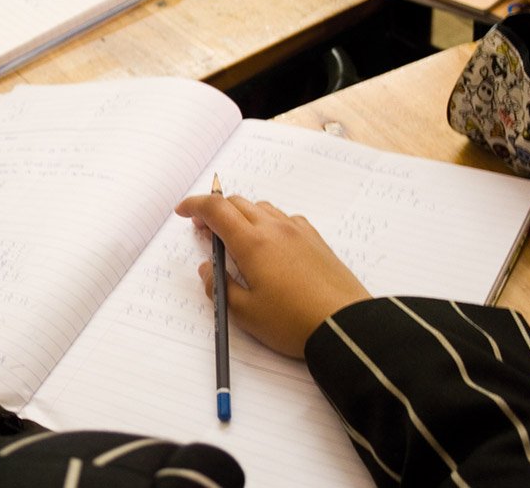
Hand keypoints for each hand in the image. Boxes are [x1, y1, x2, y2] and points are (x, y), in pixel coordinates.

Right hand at [174, 194, 370, 357]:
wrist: (346, 326)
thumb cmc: (293, 322)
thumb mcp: (243, 313)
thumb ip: (218, 286)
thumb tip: (207, 269)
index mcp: (252, 243)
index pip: (215, 209)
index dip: (194, 206)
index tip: (183, 212)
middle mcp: (275, 229)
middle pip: (237, 203)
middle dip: (215, 211)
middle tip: (203, 230)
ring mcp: (298, 232)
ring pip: (261, 208)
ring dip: (241, 215)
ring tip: (234, 238)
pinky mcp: (315, 240)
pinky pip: (285, 218)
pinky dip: (267, 221)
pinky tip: (268, 243)